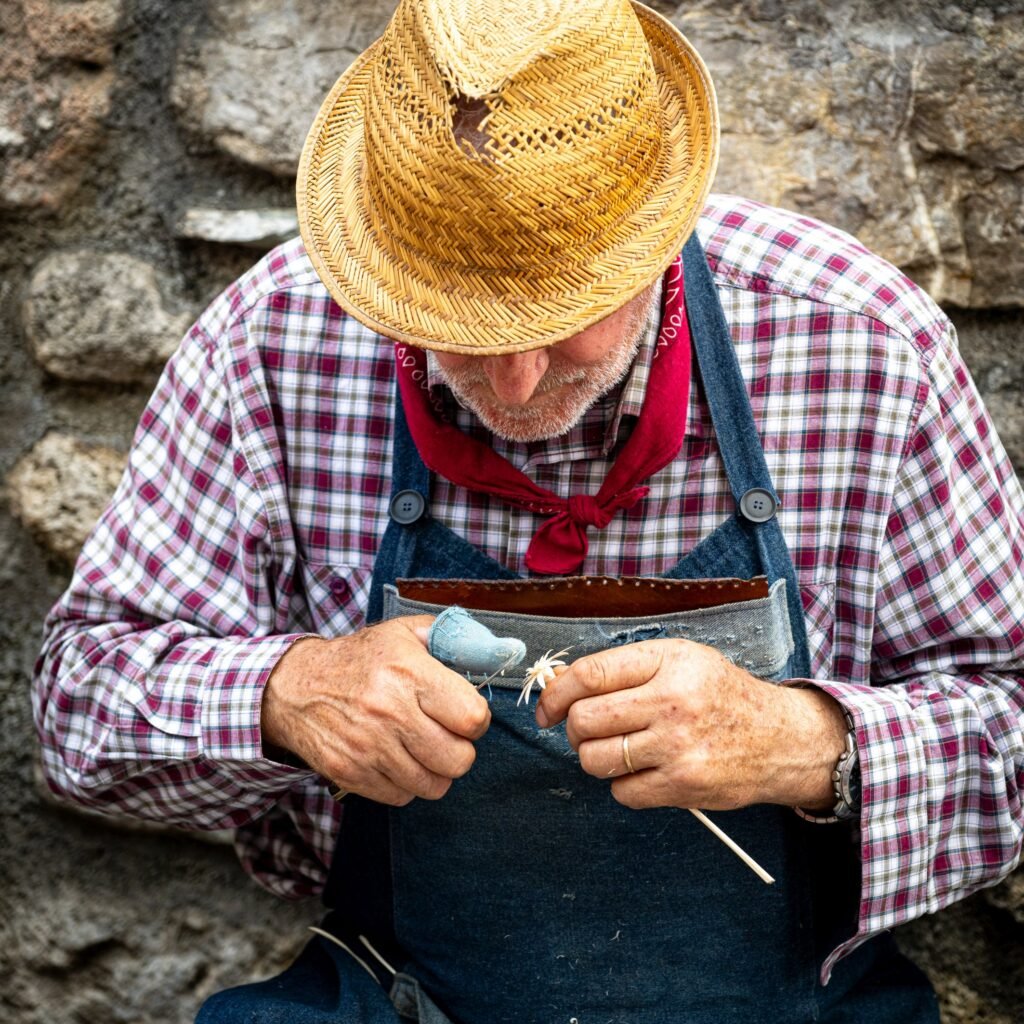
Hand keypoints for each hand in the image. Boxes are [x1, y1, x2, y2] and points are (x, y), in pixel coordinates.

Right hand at [261, 616, 490, 805]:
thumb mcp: (403, 633)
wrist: (296, 688)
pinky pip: (402, 797)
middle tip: (446, 735)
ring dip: (435, 770)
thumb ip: (451, 638)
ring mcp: (368, 747)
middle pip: (459, 760)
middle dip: (460, 749)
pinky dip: (406, 784)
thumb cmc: (360, 660)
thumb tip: (495, 651)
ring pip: (434, 785)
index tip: (465, 715)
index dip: (477, 720)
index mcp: (409, 672)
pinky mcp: (350, 773)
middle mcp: (389, 712)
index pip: (472, 717)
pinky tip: (397, 759)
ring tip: (422, 748)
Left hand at [535, 638, 846, 811]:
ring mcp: (677, 746)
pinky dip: (624, 785)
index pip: (590, 674)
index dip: (556, 692)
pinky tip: (646, 770)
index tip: (547, 707)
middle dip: (574, 729)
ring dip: (595, 758)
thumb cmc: (720, 695)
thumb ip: (626, 668)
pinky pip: (622, 792)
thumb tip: (561, 686)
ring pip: (595, 760)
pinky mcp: (683, 785)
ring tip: (618, 750)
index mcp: (668, 661)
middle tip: (589, 730)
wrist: (781, 738)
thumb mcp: (681, 659)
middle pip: (584, 720)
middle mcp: (672, 701)